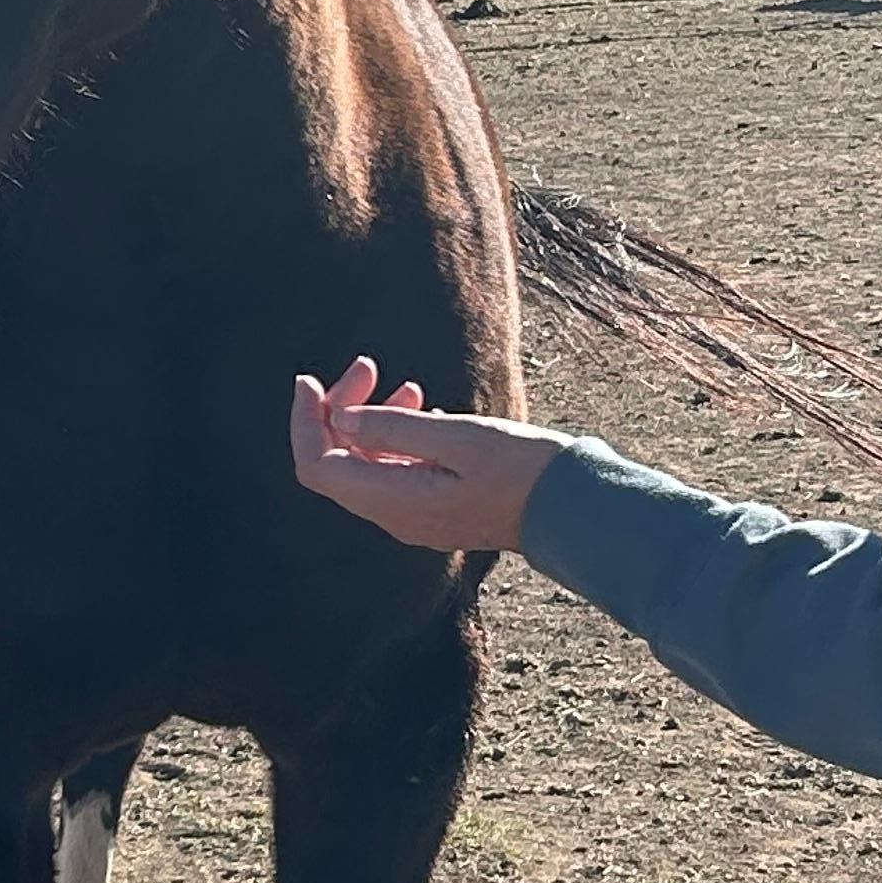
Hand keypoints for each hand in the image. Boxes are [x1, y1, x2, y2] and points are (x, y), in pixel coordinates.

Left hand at [289, 355, 567, 553]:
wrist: (575, 507)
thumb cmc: (524, 469)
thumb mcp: (458, 437)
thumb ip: (394, 428)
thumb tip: (339, 419)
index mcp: (394, 502)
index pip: (318, 466)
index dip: (306, 421)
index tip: (308, 379)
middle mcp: (396, 516)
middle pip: (338, 462)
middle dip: (340, 410)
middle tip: (368, 365)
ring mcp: (415, 516)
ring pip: (367, 464)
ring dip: (370, 419)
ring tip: (403, 382)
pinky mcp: (435, 508)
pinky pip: (395, 470)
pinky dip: (396, 436)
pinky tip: (421, 406)